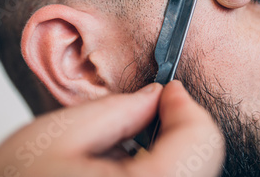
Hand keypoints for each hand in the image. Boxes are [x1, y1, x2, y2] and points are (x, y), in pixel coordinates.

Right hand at [0, 81, 223, 176]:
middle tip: (154, 108)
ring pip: (191, 175)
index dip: (186, 107)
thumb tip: (157, 96)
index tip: (169, 91)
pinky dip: (164, 169)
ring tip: (133, 142)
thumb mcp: (58, 134)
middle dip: (180, 128)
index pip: (198, 143)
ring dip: (175, 151)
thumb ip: (119, 109)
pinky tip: (129, 167)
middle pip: (201, 161)